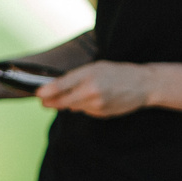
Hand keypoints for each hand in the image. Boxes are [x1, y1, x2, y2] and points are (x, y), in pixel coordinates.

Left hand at [39, 61, 153, 117]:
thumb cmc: (118, 72)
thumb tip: (55, 87)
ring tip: (74, 96)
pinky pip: (84, 111)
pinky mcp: (100, 113)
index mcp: (88, 74)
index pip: (59, 85)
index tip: (38, 93)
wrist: (144, 84)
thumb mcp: (97, 67)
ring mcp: (96, 104)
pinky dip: (84, 107)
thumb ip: (76, 76)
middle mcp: (90, 90)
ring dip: (68, 104)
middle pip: (62, 101)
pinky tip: (94, 100)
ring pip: (72, 107)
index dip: (45, 91)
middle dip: (50, 102)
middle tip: (43, 102)